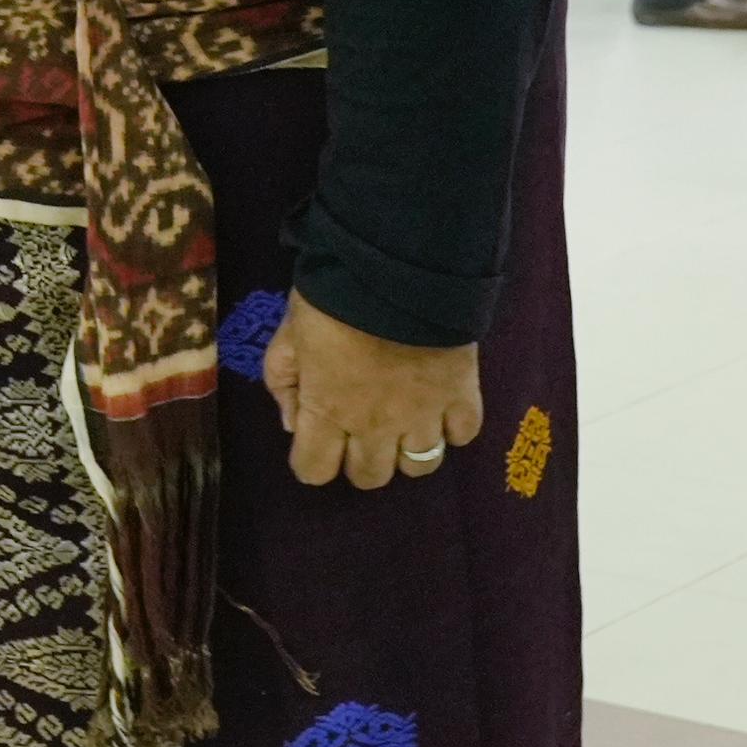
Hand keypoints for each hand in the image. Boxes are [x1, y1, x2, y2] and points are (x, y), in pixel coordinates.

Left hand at [259, 295, 480, 490]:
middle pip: (369, 478)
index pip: (314, 471)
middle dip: (360, 458)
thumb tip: (293, 423)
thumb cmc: (333, 297)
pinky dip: (453, 427)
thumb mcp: (289, 332)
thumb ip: (283, 380)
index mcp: (326, 411)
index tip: (316, 439)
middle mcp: (375, 427)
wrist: (396, 268)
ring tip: (404, 422)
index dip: (312, 459)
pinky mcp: (461, 396)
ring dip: (408, 450)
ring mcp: (423, 416)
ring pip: (420, 467)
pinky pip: (463, 434)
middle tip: (361, 427)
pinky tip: (442, 408)